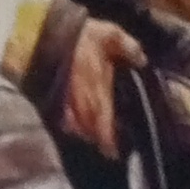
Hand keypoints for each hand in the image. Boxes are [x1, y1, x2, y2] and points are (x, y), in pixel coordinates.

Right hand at [61, 10, 143, 155]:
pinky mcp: (52, 100)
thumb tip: (143, 60)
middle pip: (90, 132)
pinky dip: (69, 125)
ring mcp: (66, 105)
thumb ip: (129, 48)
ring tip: (91, 136)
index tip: (113, 153)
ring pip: (77, 129)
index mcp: (98, 93)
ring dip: (85, 133)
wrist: (46, 35)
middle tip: (105, 147)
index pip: (105, 124)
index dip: (108, 141)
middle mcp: (82, 105)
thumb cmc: (80, 37)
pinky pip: (62, 120)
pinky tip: (72, 124)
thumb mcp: (110, 35)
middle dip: (98, 140)